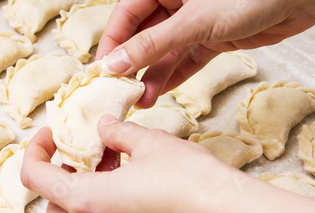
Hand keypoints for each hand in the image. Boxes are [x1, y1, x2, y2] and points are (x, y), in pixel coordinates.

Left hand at [21, 116, 314, 212]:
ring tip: (111, 158)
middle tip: (78, 150)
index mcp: (86, 201)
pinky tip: (129, 178)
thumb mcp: (149, 143)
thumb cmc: (189, 180)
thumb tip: (103, 126)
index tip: (52, 133)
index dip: (36, 150)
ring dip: (80, 189)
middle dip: (56, 175)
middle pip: (51, 205)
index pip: (34, 178)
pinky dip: (101, 203)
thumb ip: (118, 132)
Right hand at [96, 0, 314, 107]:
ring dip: (152, 77)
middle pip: (143, 36)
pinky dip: (174, 77)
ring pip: (164, 52)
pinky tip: (159, 94)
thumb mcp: (193, 21)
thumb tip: (115, 64)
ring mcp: (194, 22)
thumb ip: (153, 44)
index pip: (126, 16)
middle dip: (132, 66)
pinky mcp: (211, 38)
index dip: (113, 44)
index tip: (102, 71)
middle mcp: (176, 3)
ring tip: (141, 102)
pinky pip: (185, 60)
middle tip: (120, 92)